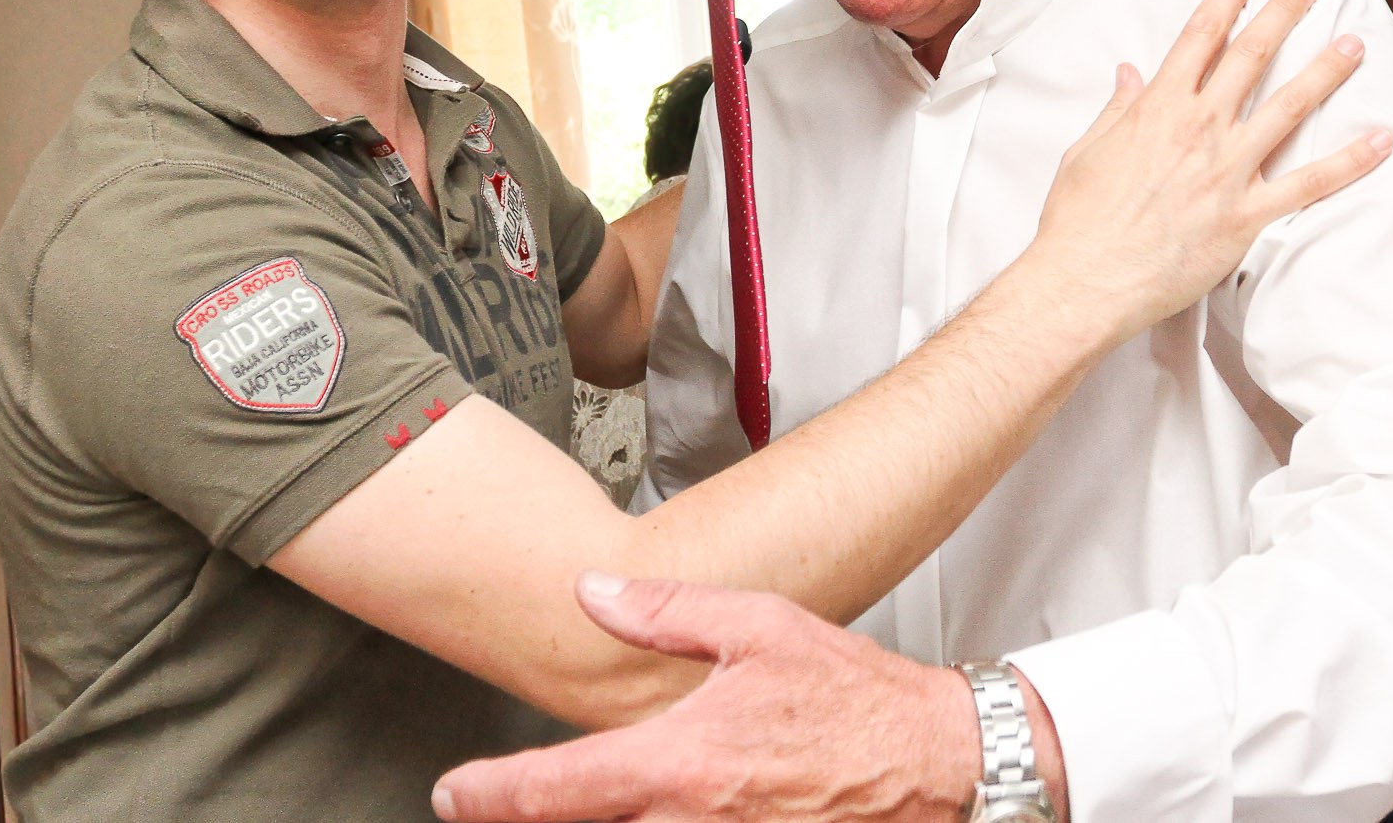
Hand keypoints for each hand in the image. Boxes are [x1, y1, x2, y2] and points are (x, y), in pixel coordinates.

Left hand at [433, 572, 978, 822]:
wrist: (938, 762)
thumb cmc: (857, 699)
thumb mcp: (759, 628)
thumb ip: (666, 615)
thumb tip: (594, 593)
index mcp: (680, 762)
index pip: (553, 790)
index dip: (488, 796)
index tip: (453, 794)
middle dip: (536, 819)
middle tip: (502, 804)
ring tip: (578, 804)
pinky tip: (657, 812)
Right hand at [1021, 0, 1390, 335]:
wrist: (1085, 279)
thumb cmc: (1078, 221)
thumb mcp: (1085, 152)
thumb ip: (1118, 109)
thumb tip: (1130, 74)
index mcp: (1157, 108)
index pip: (1200, 36)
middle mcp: (1199, 129)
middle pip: (1251, 57)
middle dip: (1282, 15)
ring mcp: (1227, 171)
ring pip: (1289, 108)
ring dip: (1325, 71)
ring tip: (1353, 45)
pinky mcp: (1246, 215)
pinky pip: (1309, 184)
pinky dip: (1348, 163)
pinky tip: (1379, 142)